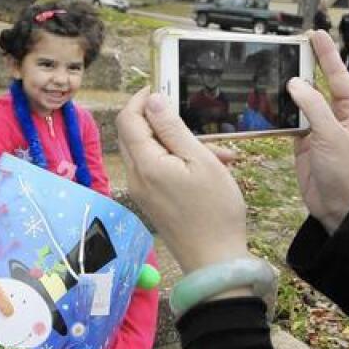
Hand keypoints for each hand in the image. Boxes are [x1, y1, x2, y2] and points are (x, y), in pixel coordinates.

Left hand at [116, 89, 249, 273]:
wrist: (215, 261)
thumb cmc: (214, 210)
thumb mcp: (200, 160)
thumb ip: (173, 128)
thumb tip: (153, 99)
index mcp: (145, 164)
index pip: (128, 119)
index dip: (141, 99)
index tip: (162, 87)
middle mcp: (136, 177)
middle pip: (134, 134)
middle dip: (162, 120)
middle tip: (191, 117)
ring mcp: (142, 191)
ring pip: (150, 152)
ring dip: (179, 143)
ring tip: (220, 151)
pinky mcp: (152, 201)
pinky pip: (158, 170)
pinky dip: (180, 163)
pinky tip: (214, 168)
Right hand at [285, 30, 348, 231]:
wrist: (337, 208)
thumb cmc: (345, 173)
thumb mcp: (332, 136)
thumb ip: (313, 107)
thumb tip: (294, 83)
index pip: (339, 77)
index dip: (327, 55)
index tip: (316, 34)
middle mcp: (338, 118)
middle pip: (319, 87)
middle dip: (306, 68)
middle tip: (291, 46)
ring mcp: (320, 131)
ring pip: (302, 103)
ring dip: (289, 90)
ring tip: (275, 68)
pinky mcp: (304, 144)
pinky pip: (290, 121)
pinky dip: (280, 111)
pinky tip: (269, 98)